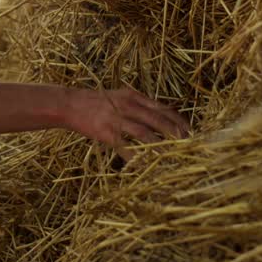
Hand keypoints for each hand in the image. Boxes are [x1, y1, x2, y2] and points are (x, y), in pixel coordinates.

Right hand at [65, 86, 189, 161]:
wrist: (71, 104)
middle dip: (175, 133)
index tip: (190, 130)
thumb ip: (139, 105)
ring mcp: (117, 119)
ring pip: (145, 133)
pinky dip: (137, 157)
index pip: (162, 108)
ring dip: (160, 145)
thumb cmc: (97, 102)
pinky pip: (126, 147)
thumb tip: (162, 116)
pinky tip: (144, 165)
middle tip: (187, 144)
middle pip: (158, 120)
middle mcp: (128, 106)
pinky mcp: (107, 132)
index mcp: (134, 96)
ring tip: (172, 156)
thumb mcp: (121, 97)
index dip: (178, 120)